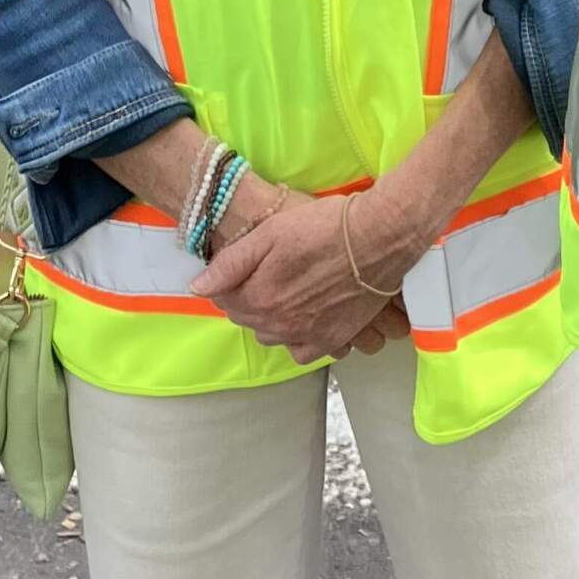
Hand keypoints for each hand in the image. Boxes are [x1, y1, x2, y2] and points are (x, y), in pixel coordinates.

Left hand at [190, 176, 418, 363]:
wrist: (379, 237)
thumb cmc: (324, 227)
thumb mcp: (270, 233)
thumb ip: (231, 263)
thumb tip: (198, 288)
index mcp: (259, 298)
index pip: (225, 301)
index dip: (228, 282)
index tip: (242, 266)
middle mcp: (280, 325)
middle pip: (248, 320)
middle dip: (248, 299)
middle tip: (266, 273)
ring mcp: (309, 335)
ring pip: (274, 336)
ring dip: (272, 318)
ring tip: (286, 292)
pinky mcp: (336, 338)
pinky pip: (305, 351)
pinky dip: (300, 339)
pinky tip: (306, 317)